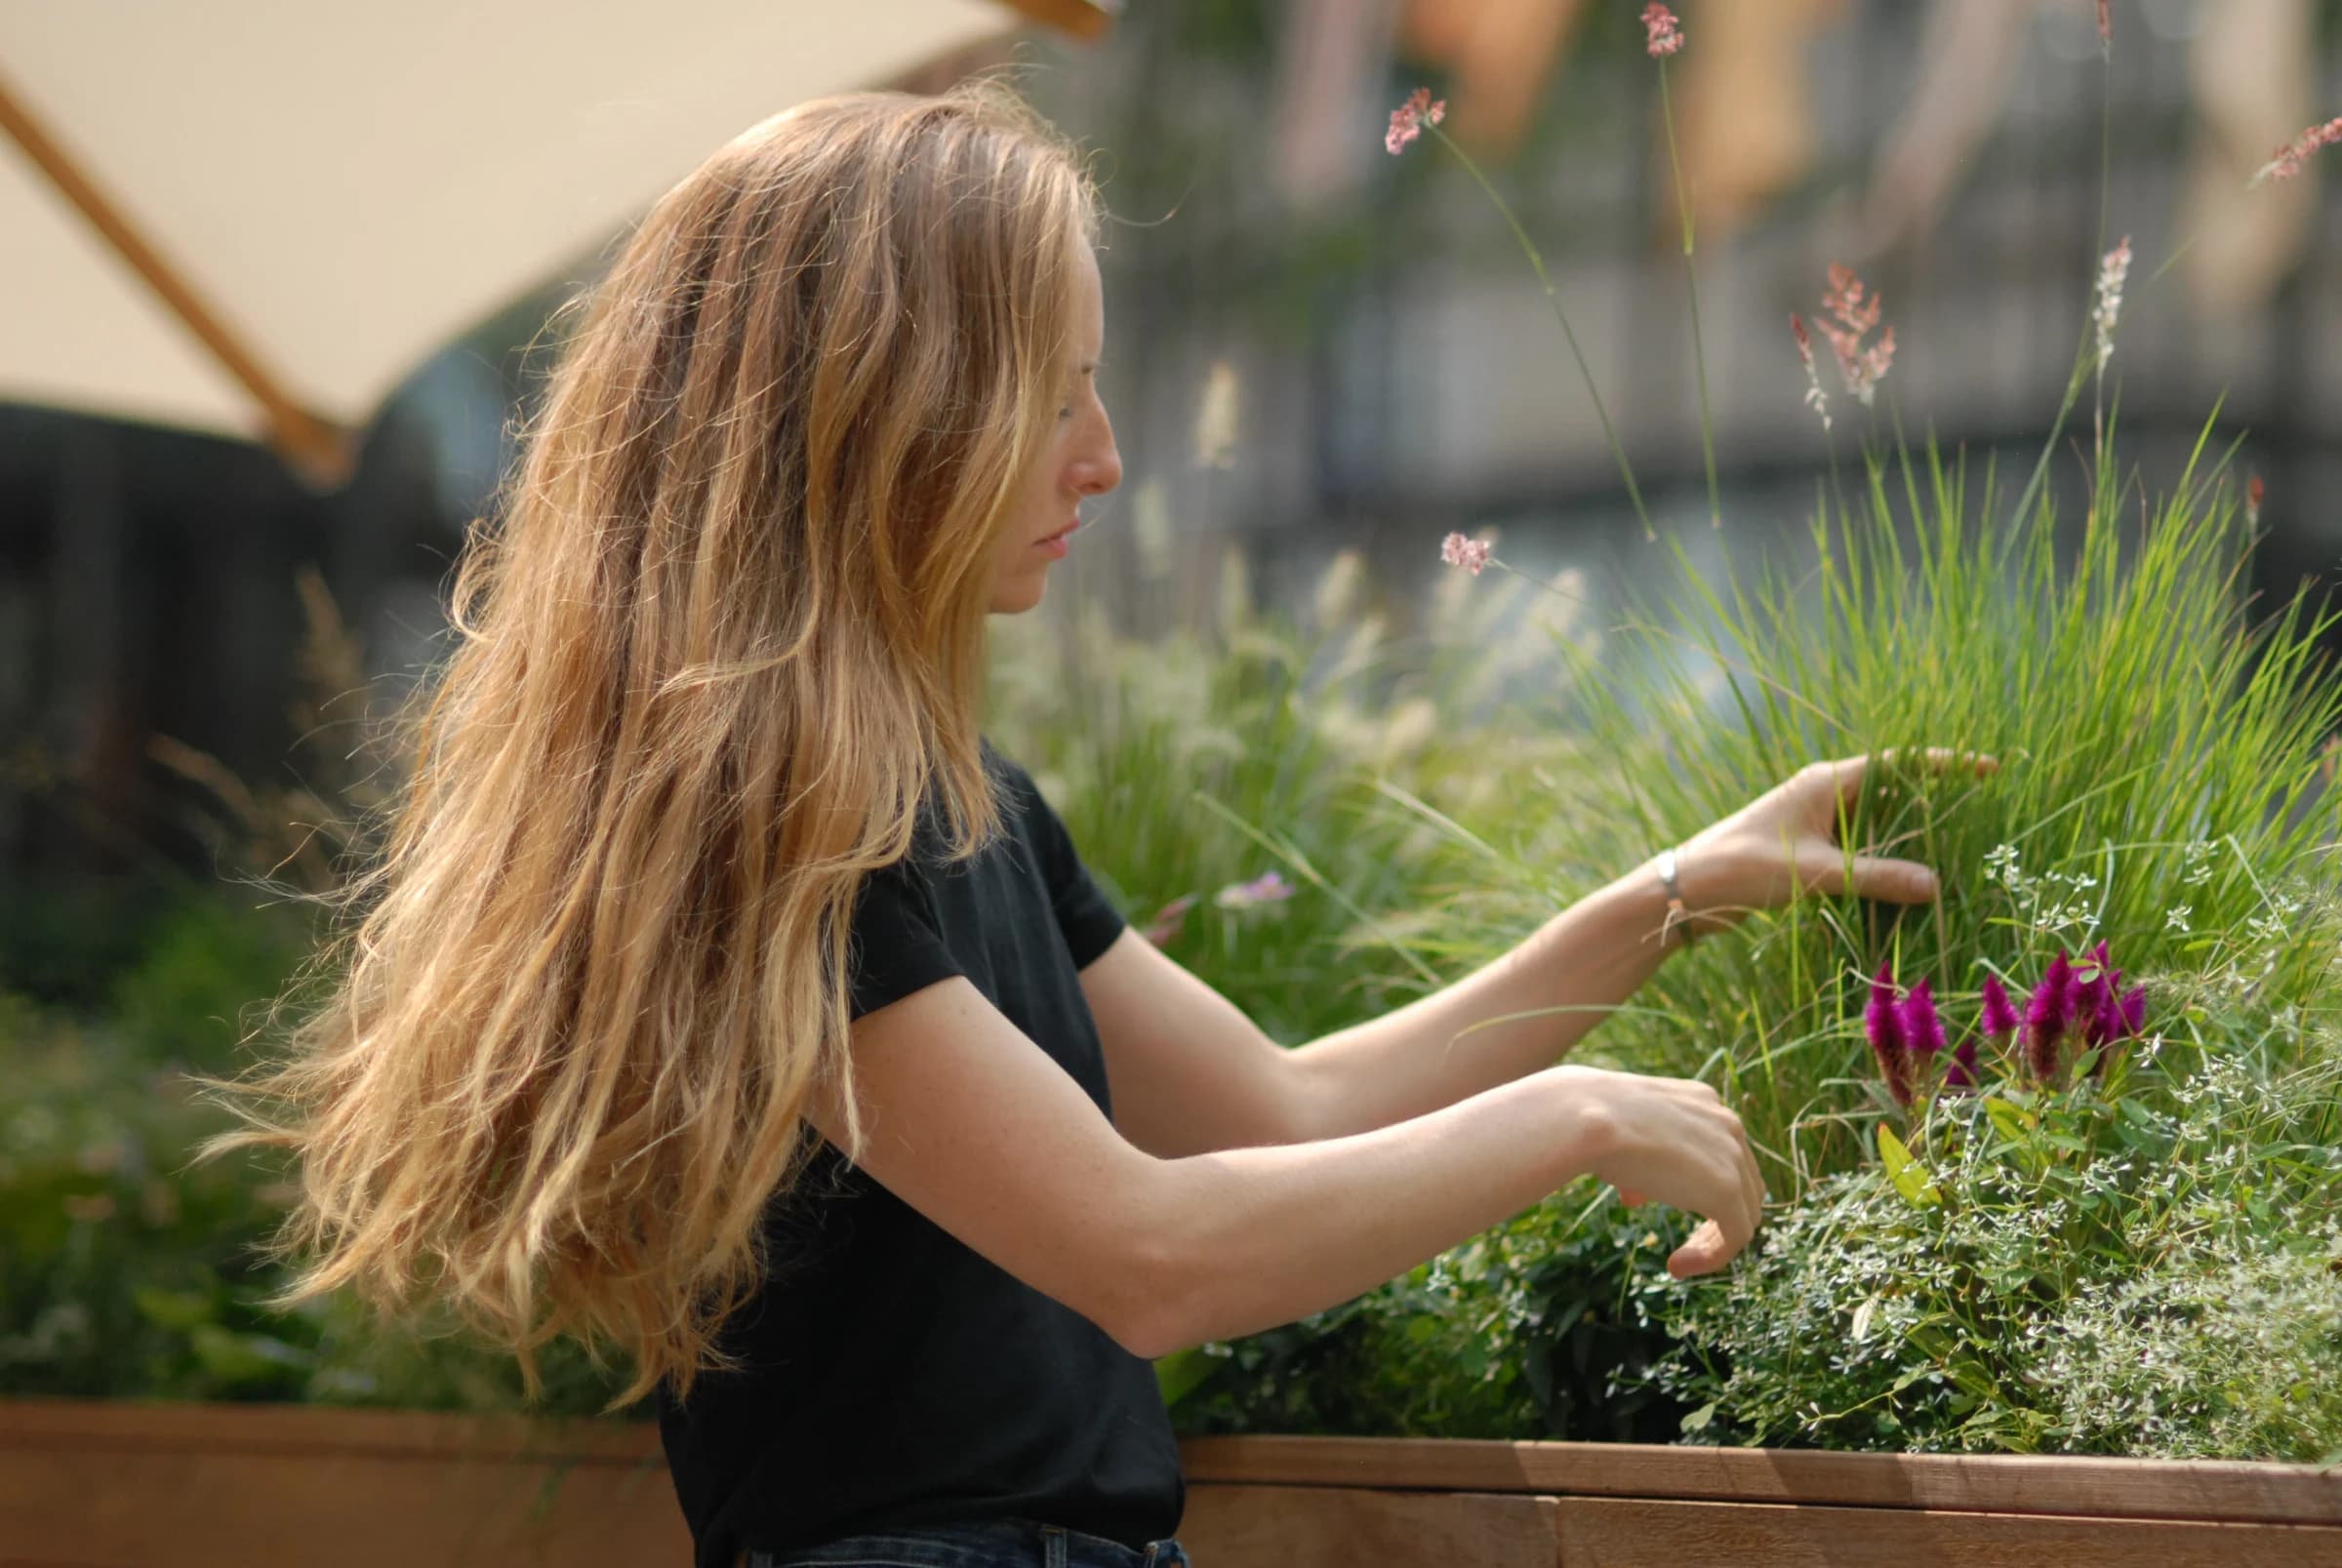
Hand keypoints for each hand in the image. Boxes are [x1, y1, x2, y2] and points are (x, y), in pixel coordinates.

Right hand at [1549, 1063, 1763, 1278]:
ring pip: (1744, 1212)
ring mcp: (1731, 1156)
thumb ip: (1638, 1158)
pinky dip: (1711, 1257)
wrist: (1584, 1119)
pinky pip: (1736, 1236)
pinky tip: (1677, 1267)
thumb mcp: (1618, 1134)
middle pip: (1742, 1182)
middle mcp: (1726, 1123)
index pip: (1719, 1151)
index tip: (1642, 1199)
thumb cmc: (1586, 1120)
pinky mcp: (1727, 1191)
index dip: (1690, 1182)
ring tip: (1679, 1261)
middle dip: (1709, 1214)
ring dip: (1712, 1241)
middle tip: (1679, 1242)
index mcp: (1702, 1100)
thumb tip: (1635, 1193)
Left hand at [1674, 748, 1995, 929]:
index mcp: (1824, 783)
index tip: (1988, 768)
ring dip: (1908, 839)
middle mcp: (1822, 796)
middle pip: (1890, 793)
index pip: (1897, 765)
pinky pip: (1857, 851)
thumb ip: (1875, 878)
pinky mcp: (1805, 852)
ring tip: (1958, 852)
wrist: (1688, 889)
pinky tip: (1908, 884)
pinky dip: (1883, 863)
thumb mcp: (1816, 872)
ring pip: (1875, 826)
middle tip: (1982, 818)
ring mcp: (1814, 824)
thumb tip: (1934, 885)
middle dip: (1933, 804)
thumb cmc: (1743, 867)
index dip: (1944, 766)